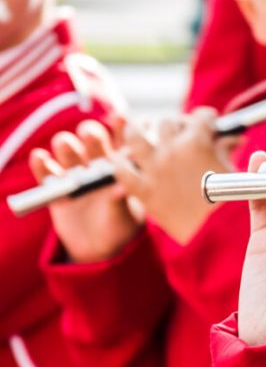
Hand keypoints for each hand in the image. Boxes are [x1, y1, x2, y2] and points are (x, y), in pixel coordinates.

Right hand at [30, 120, 142, 263]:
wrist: (100, 249)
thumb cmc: (121, 226)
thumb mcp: (124, 215)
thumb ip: (120, 200)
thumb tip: (120, 188)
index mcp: (121, 166)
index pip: (123, 142)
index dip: (122, 128)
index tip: (122, 117)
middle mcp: (97, 165)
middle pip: (93, 143)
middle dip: (91, 136)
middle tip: (91, 135)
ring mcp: (75, 175)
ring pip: (68, 154)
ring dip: (67, 147)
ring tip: (66, 145)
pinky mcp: (55, 189)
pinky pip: (46, 174)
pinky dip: (41, 165)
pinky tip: (40, 157)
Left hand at [118, 109, 236, 243]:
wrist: (216, 238)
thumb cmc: (232, 205)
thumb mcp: (235, 173)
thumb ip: (229, 150)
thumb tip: (234, 137)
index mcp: (198, 143)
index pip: (200, 117)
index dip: (207, 119)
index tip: (209, 122)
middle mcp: (172, 150)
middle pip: (168, 122)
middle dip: (177, 125)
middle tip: (182, 133)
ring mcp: (153, 169)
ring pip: (135, 135)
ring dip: (140, 131)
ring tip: (144, 132)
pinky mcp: (141, 190)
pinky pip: (122, 169)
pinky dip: (123, 164)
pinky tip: (128, 163)